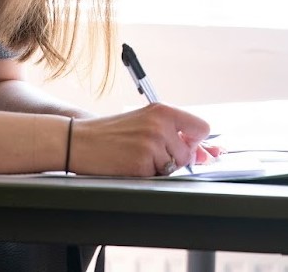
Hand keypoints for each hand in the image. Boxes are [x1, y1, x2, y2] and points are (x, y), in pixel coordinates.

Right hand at [67, 103, 211, 176]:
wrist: (79, 140)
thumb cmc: (110, 132)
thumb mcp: (144, 122)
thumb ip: (174, 134)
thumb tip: (207, 154)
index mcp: (162, 110)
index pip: (202, 127)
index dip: (195, 141)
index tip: (184, 144)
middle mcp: (160, 125)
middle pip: (188, 154)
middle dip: (172, 158)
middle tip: (147, 151)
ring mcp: (152, 145)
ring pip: (173, 167)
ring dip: (158, 167)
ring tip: (136, 155)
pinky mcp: (142, 164)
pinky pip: (157, 177)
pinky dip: (145, 175)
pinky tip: (129, 164)